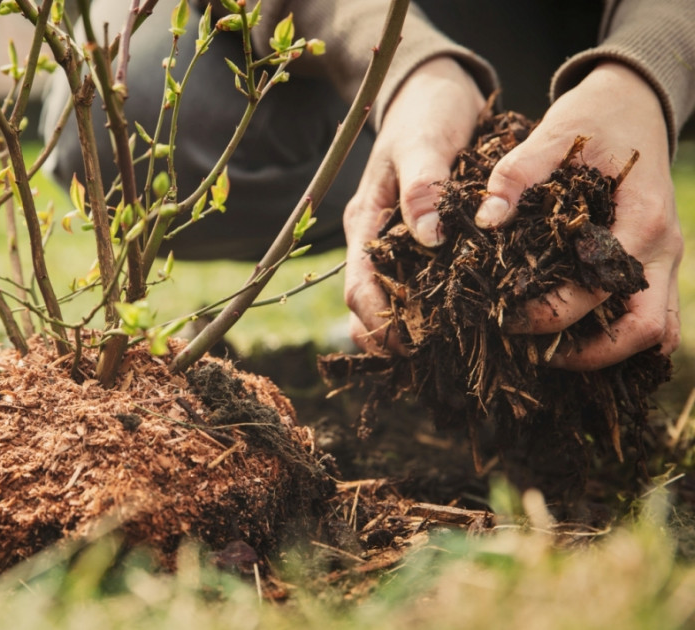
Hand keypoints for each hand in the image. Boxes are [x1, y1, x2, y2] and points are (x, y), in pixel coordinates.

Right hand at [343, 56, 484, 352]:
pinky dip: (430, 305)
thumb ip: (424, 187)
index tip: (408, 345)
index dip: (377, 322)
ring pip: (391, 299)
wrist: (434, 90)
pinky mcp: (419, 238)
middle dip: (390, 336)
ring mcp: (396, 240)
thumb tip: (429, 238)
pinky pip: (418, 281)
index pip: (358, 286)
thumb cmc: (426, 112)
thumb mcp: (424, 142)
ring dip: (408, 327)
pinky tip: (458, 319)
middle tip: (429, 360)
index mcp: (366, 221)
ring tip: (444, 350)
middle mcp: (376, 239)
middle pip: (369, 304)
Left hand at [475, 62, 682, 369]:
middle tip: (535, 354)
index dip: (552, 313)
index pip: (600, 289)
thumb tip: (486, 219)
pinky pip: (653, 316)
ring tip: (554, 355)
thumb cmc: (593, 120)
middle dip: (589, 353)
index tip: (507, 318)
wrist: (635, 103)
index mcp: (641, 219)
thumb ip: (516, 175)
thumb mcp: (553, 135)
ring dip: (610, 352)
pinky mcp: (656, 262)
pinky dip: (622, 336)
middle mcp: (662, 247)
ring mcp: (666, 258)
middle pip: (644, 329)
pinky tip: (578, 340)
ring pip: (656, 331)